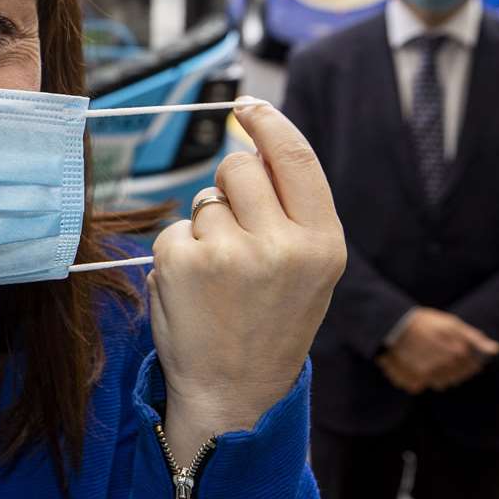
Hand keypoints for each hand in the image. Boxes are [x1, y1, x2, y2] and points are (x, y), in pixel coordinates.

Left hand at [148, 100, 346, 465]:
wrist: (236, 392)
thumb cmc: (270, 325)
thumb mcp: (308, 270)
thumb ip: (292, 210)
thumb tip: (256, 142)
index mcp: (323, 244)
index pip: (296, 158)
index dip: (270, 124)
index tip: (250, 106)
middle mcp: (282, 245)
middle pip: (241, 168)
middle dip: (231, 185)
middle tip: (236, 233)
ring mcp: (230, 253)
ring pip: (205, 199)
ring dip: (205, 226)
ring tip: (219, 275)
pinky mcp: (183, 263)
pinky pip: (175, 229)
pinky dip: (178, 253)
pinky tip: (195, 290)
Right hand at [380, 308, 498, 392]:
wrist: (394, 325)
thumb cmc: (425, 322)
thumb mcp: (452, 324)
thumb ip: (475, 339)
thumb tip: (496, 349)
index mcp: (459, 351)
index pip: (473, 366)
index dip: (469, 361)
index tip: (459, 354)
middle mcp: (447, 365)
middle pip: (458, 377)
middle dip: (454, 369)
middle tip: (442, 355)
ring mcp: (431, 374)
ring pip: (443, 383)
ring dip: (440, 375)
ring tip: (430, 360)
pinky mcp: (416, 379)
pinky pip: (425, 386)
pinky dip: (424, 379)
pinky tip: (419, 366)